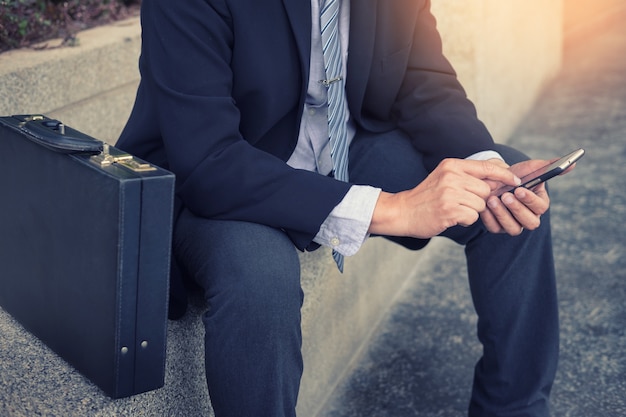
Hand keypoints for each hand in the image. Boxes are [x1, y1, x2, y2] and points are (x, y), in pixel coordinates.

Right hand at [369, 158, 520, 238]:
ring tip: (454, 209)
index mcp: (451, 165)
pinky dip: (465, 220)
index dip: (505, 175)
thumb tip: (500, 173)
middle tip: (464, 202)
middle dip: (481, 199)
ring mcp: (450, 194)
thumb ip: (469, 174)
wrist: (402, 211)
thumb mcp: (445, 176)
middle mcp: (452, 177)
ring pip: (481, 204)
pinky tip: (451, 217)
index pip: (487, 166)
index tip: (515, 181)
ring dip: (472, 211)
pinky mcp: (449, 210)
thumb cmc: (426, 196)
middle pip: (486, 189)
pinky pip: (473, 217)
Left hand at [481, 159, 551, 234]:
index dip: (530, 199)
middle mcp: (529, 217)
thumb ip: (549, 166)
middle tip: (505, 196)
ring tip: (492, 200)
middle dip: (517, 209)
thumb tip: (572, 165)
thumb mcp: (530, 169)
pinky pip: (495, 228)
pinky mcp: (498, 228)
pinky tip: (484, 207)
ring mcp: (514, 225)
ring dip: (503, 214)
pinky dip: (489, 218)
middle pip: (530, 222)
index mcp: (539, 204)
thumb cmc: (514, 176)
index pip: (540, 207)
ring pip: (514, 228)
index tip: (519, 189)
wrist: (493, 181)